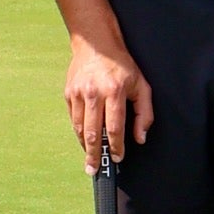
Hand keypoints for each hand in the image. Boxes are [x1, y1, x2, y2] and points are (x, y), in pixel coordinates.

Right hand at [66, 33, 152, 164]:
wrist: (96, 43)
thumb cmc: (122, 66)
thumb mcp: (141, 86)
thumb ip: (144, 113)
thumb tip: (140, 138)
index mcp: (114, 91)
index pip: (114, 127)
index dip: (115, 146)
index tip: (117, 158)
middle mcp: (94, 93)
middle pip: (93, 132)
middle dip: (94, 154)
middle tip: (94, 170)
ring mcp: (78, 93)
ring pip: (80, 128)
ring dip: (85, 146)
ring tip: (89, 160)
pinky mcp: (69, 93)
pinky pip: (74, 119)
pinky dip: (79, 131)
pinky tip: (85, 140)